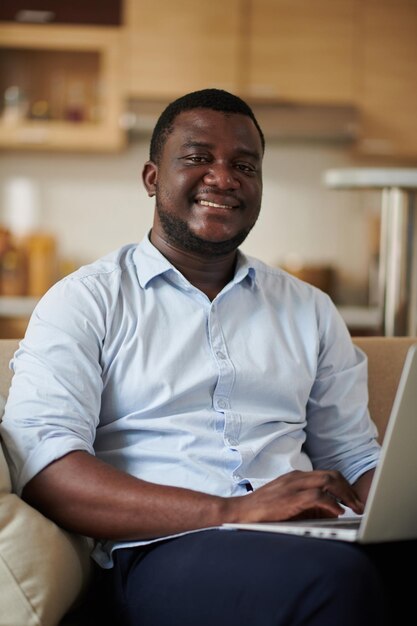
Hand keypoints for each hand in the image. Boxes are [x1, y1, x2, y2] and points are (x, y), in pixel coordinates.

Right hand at [226, 470, 363, 523]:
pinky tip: (337, 512)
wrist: (239, 512)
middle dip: (349, 490)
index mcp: (295, 477)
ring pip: (328, 481)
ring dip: (345, 495)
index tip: (354, 499)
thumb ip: (306, 503)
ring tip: (353, 508)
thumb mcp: (287, 502)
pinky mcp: (290, 498)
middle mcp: (296, 477)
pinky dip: (331, 503)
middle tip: (359, 505)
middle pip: (332, 475)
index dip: (344, 486)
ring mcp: (293, 486)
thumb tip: (331, 511)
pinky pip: (317, 496)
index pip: (327, 475)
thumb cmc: (262, 510)